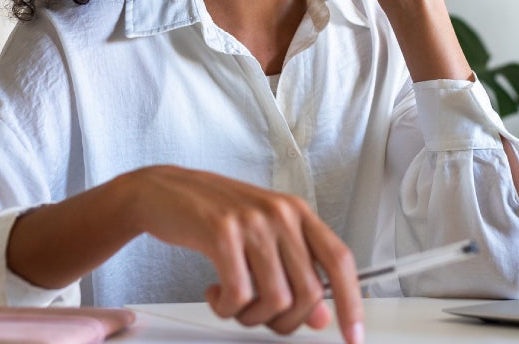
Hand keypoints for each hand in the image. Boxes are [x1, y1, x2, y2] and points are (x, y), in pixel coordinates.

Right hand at [120, 166, 363, 343]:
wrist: (165, 190)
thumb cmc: (215, 214)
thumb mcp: (263, 236)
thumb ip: (294, 271)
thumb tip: (320, 316)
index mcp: (298, 213)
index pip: (339, 260)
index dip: (351, 301)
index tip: (353, 334)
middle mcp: (281, 214)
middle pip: (308, 291)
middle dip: (287, 321)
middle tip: (263, 318)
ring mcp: (252, 222)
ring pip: (276, 298)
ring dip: (253, 317)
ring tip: (234, 304)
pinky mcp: (221, 232)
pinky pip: (239, 293)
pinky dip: (227, 308)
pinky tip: (216, 294)